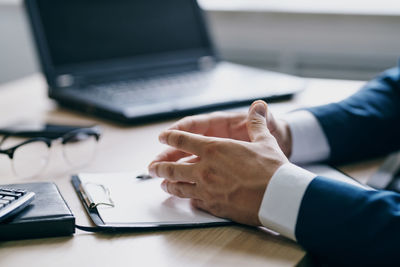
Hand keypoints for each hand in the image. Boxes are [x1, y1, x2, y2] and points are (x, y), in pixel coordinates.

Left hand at [148, 100, 288, 225]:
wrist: (279, 197)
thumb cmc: (272, 168)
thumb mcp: (264, 141)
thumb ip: (257, 123)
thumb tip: (259, 106)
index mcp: (215, 148)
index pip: (183, 140)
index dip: (170, 137)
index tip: (162, 137)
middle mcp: (205, 168)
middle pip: (173, 167)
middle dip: (160, 166)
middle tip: (151, 167)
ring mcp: (207, 189)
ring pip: (178, 187)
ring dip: (168, 184)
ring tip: (162, 184)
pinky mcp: (213, 206)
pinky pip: (193, 201)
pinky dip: (186, 198)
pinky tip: (185, 198)